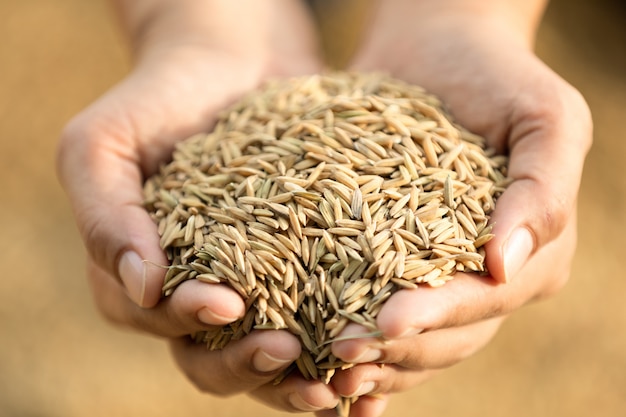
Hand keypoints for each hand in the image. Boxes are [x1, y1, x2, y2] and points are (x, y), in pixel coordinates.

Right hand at [57, 0, 336, 409]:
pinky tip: (364, 364)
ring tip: (335, 379)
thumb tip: (143, 288)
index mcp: (143, 278)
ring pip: (264, 357)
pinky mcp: (302, 273)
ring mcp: (252, 289)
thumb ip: (104, 216)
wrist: (230, 64)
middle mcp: (195, 294)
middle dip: (245, 364)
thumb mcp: (100, 145)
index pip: (156, 319)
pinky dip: (333, 352)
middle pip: (209, 358)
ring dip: (294, 380)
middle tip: (287, 350)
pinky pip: (314, 325)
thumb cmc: (157, 101)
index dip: (189, 321)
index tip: (227, 303)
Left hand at [319, 1, 591, 414]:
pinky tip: (321, 368)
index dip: (438, 316)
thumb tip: (505, 263)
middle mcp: (487, 278)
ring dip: (372, 360)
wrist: (441, 51)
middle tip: (340, 354)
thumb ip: (544, 189)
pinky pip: (376, 309)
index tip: (386, 323)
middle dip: (395, 349)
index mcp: (532, 256)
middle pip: (446, 334)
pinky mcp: (394, 261)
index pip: (484, 299)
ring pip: (413, 339)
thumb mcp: (545, 117)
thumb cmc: (499, 77)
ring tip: (324, 372)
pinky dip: (358, 342)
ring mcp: (439, 274)